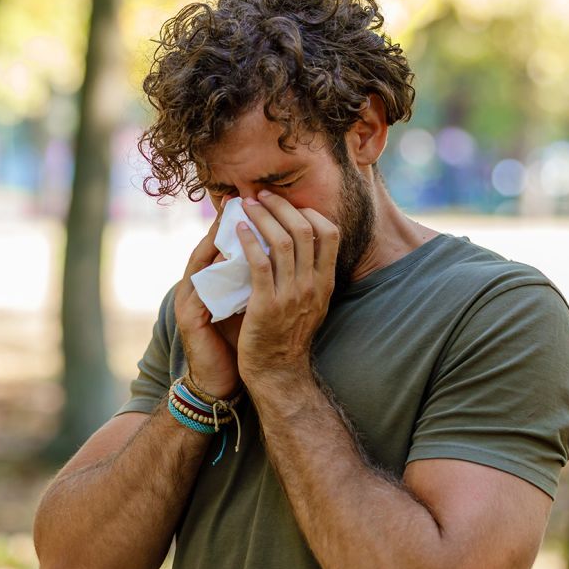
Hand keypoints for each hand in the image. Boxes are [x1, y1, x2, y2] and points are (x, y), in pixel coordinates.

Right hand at [174, 213, 243, 398]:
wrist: (221, 383)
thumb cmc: (238, 343)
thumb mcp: (250, 305)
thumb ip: (257, 281)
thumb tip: (283, 255)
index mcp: (209, 284)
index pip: (221, 244)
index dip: (238, 222)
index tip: (259, 201)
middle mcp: (195, 287)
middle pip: (208, 243)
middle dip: (230, 220)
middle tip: (251, 199)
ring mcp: (189, 300)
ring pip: (202, 257)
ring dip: (222, 236)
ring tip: (244, 217)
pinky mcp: (190, 317)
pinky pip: (203, 284)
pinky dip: (218, 265)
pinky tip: (238, 252)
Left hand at [235, 191, 339, 387]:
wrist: (278, 372)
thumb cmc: (289, 336)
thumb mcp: (312, 304)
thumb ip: (311, 276)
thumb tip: (301, 244)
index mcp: (325, 282)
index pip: (330, 233)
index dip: (310, 212)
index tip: (289, 204)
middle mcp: (312, 285)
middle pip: (304, 230)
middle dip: (281, 206)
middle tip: (261, 195)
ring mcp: (290, 295)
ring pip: (281, 241)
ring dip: (262, 217)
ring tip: (247, 205)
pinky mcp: (266, 304)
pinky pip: (259, 263)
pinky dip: (248, 241)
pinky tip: (237, 230)